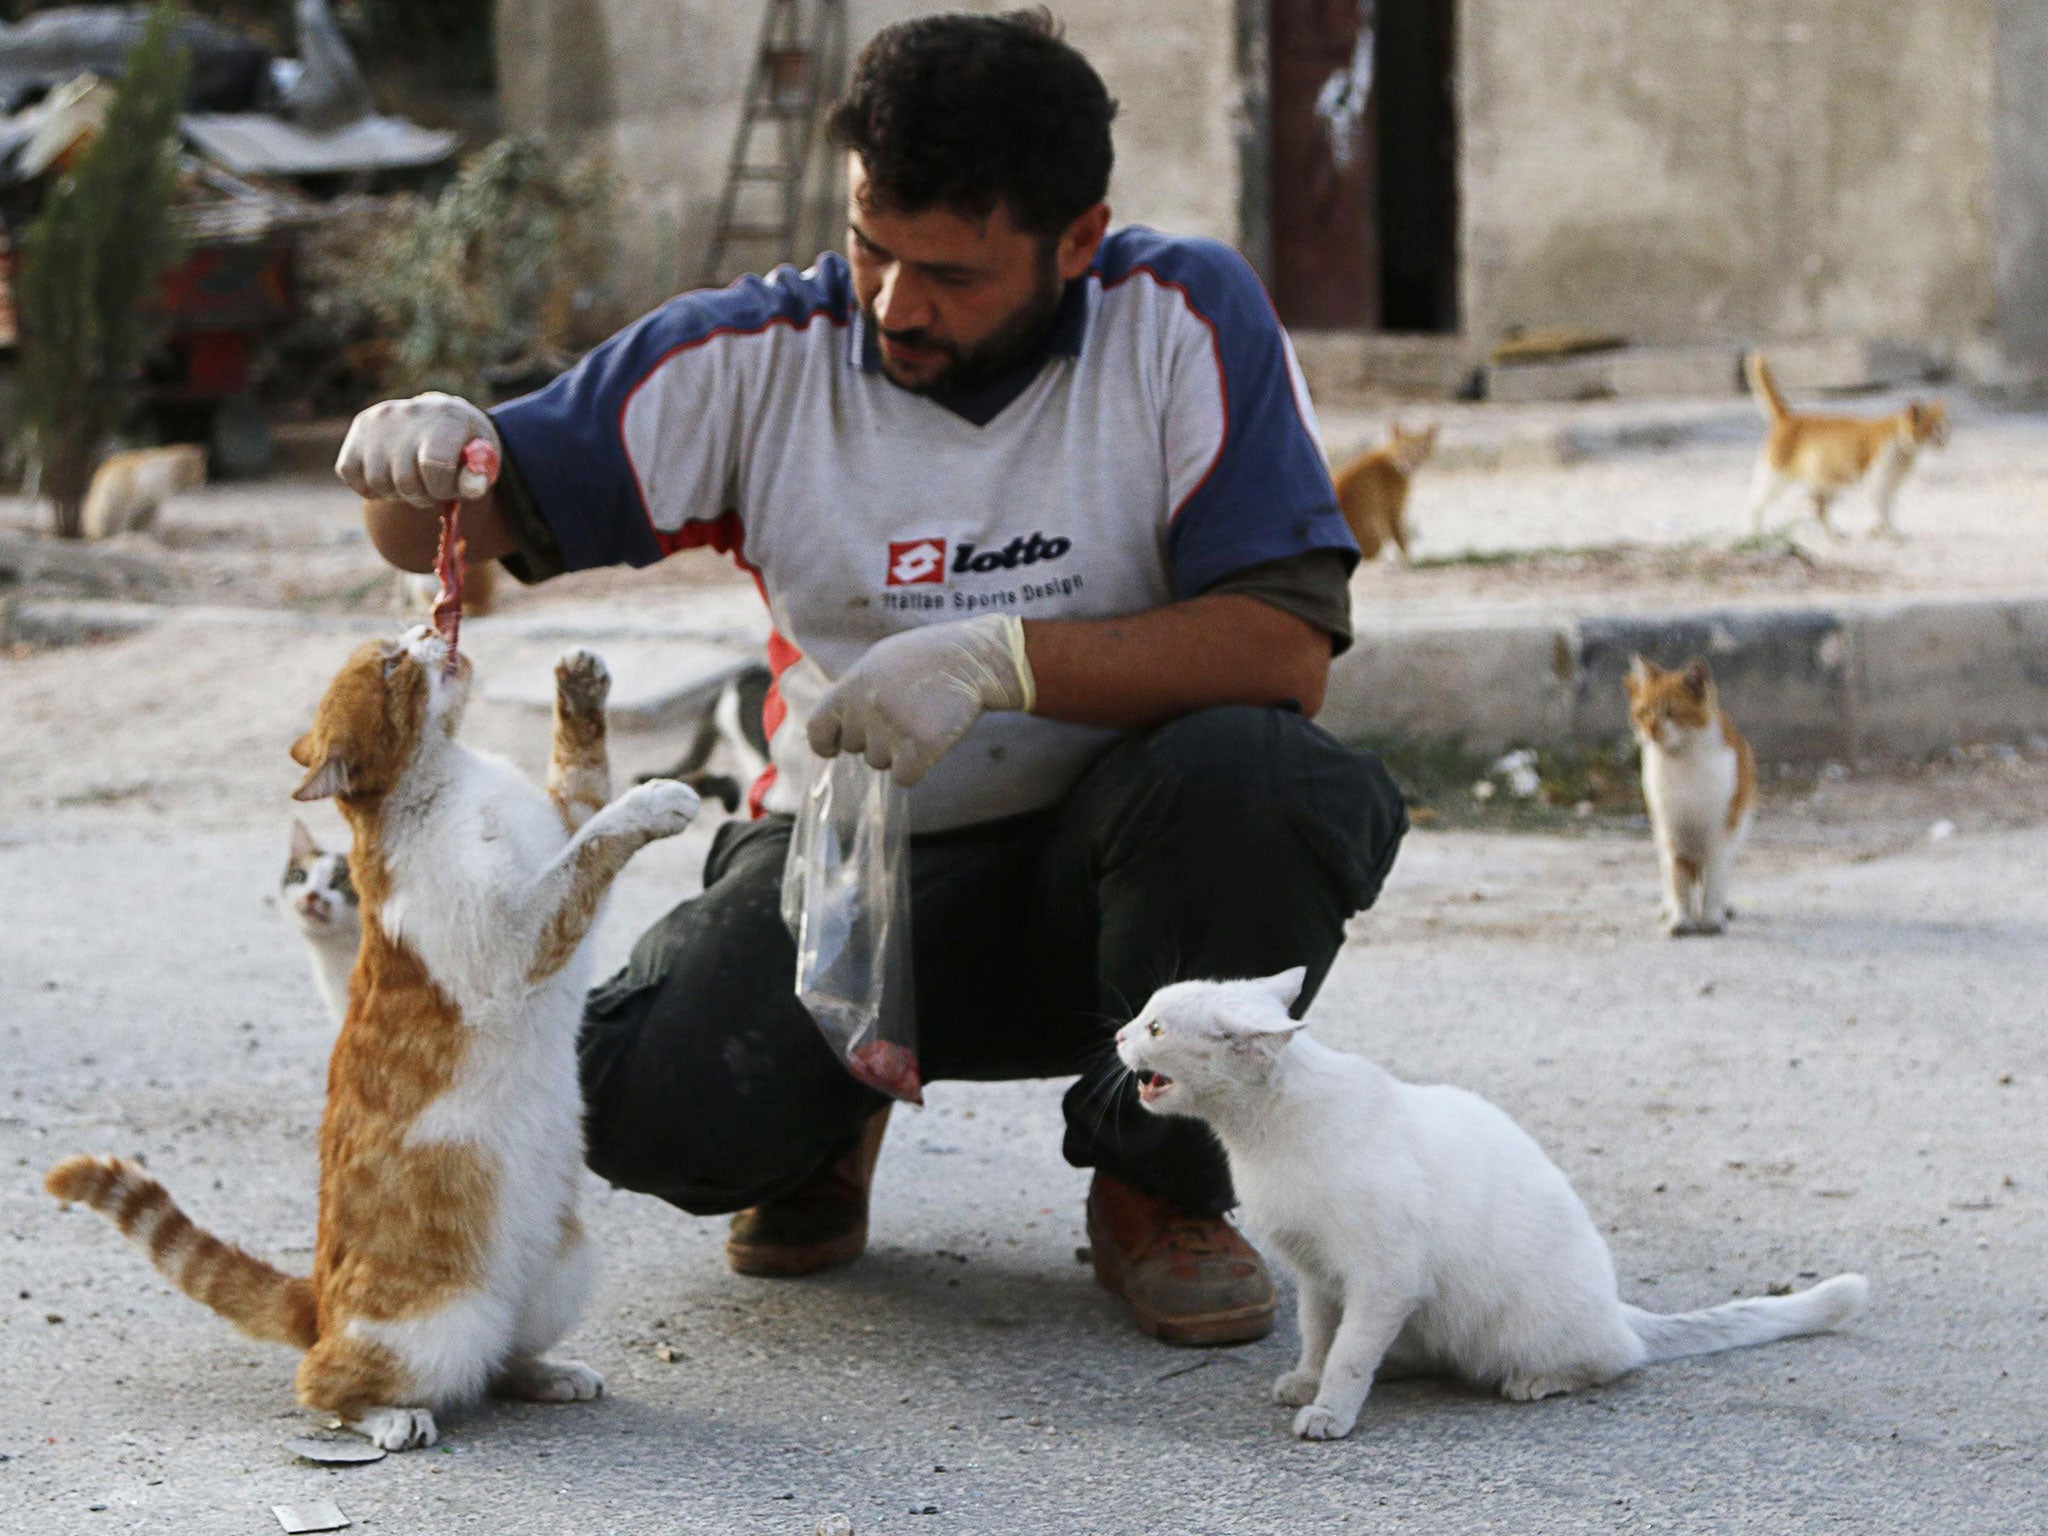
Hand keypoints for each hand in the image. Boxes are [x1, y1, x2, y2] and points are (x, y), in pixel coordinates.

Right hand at [336, 392, 500, 507]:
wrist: (443, 419)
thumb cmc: (464, 447)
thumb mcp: (483, 460)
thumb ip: (478, 476)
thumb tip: (472, 486)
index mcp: (448, 418)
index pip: (434, 465)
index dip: (442, 489)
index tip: (448, 487)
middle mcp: (410, 412)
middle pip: (404, 481)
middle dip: (421, 496)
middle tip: (431, 488)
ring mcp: (381, 418)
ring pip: (377, 481)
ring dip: (395, 493)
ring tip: (412, 480)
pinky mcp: (360, 426)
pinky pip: (350, 472)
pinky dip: (369, 485)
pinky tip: (389, 476)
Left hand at [808, 614, 1035, 786]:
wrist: (973, 658)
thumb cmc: (927, 658)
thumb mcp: (878, 662)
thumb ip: (853, 692)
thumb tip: (835, 725)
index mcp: (850, 686)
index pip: (817, 729)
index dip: (826, 743)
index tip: (834, 749)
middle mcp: (865, 709)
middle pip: (855, 749)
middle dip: (875, 740)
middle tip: (904, 716)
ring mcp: (892, 729)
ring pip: (880, 764)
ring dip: (898, 752)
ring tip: (922, 720)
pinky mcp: (920, 746)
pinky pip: (905, 778)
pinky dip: (918, 767)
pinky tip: (933, 740)